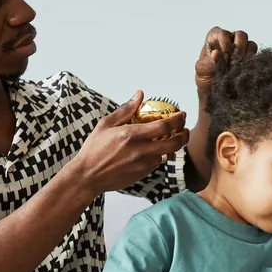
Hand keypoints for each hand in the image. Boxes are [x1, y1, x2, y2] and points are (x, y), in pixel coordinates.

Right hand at [74, 91, 189, 197]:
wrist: (88, 176)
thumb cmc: (94, 149)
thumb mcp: (106, 125)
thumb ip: (126, 110)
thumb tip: (139, 95)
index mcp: (132, 135)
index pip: (164, 126)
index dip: (177, 119)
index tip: (182, 114)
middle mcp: (140, 151)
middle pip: (174, 143)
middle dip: (184, 135)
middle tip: (184, 129)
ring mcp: (143, 164)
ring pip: (167, 154)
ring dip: (170, 146)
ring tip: (168, 138)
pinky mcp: (142, 174)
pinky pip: (156, 163)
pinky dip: (158, 155)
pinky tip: (151, 150)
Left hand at [195, 27, 257, 97]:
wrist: (215, 92)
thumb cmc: (206, 78)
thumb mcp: (202, 71)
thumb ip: (207, 62)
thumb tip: (215, 53)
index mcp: (215, 39)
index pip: (222, 33)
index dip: (224, 43)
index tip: (224, 56)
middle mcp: (230, 40)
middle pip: (240, 35)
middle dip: (238, 49)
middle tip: (233, 63)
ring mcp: (241, 48)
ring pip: (250, 44)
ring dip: (245, 56)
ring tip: (237, 68)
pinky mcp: (249, 58)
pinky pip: (255, 55)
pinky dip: (250, 61)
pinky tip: (243, 70)